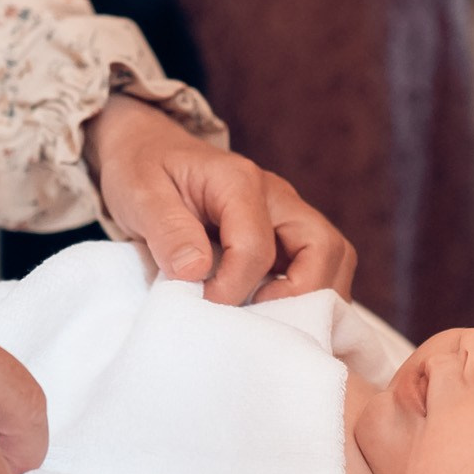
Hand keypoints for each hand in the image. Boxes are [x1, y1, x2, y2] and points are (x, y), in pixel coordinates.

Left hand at [84, 93, 356, 305]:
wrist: (146, 148)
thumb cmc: (142, 169)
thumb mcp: (140, 195)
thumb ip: (168, 232)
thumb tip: (197, 272)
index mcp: (239, 181)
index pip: (257, 246)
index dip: (234, 287)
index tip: (204, 306)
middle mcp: (276, 195)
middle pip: (324, 246)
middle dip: (302, 294)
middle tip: (258, 322)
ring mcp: (285, 214)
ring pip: (333, 256)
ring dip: (316, 296)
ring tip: (274, 324)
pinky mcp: (284, 233)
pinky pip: (317, 264)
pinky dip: (309, 294)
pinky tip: (278, 317)